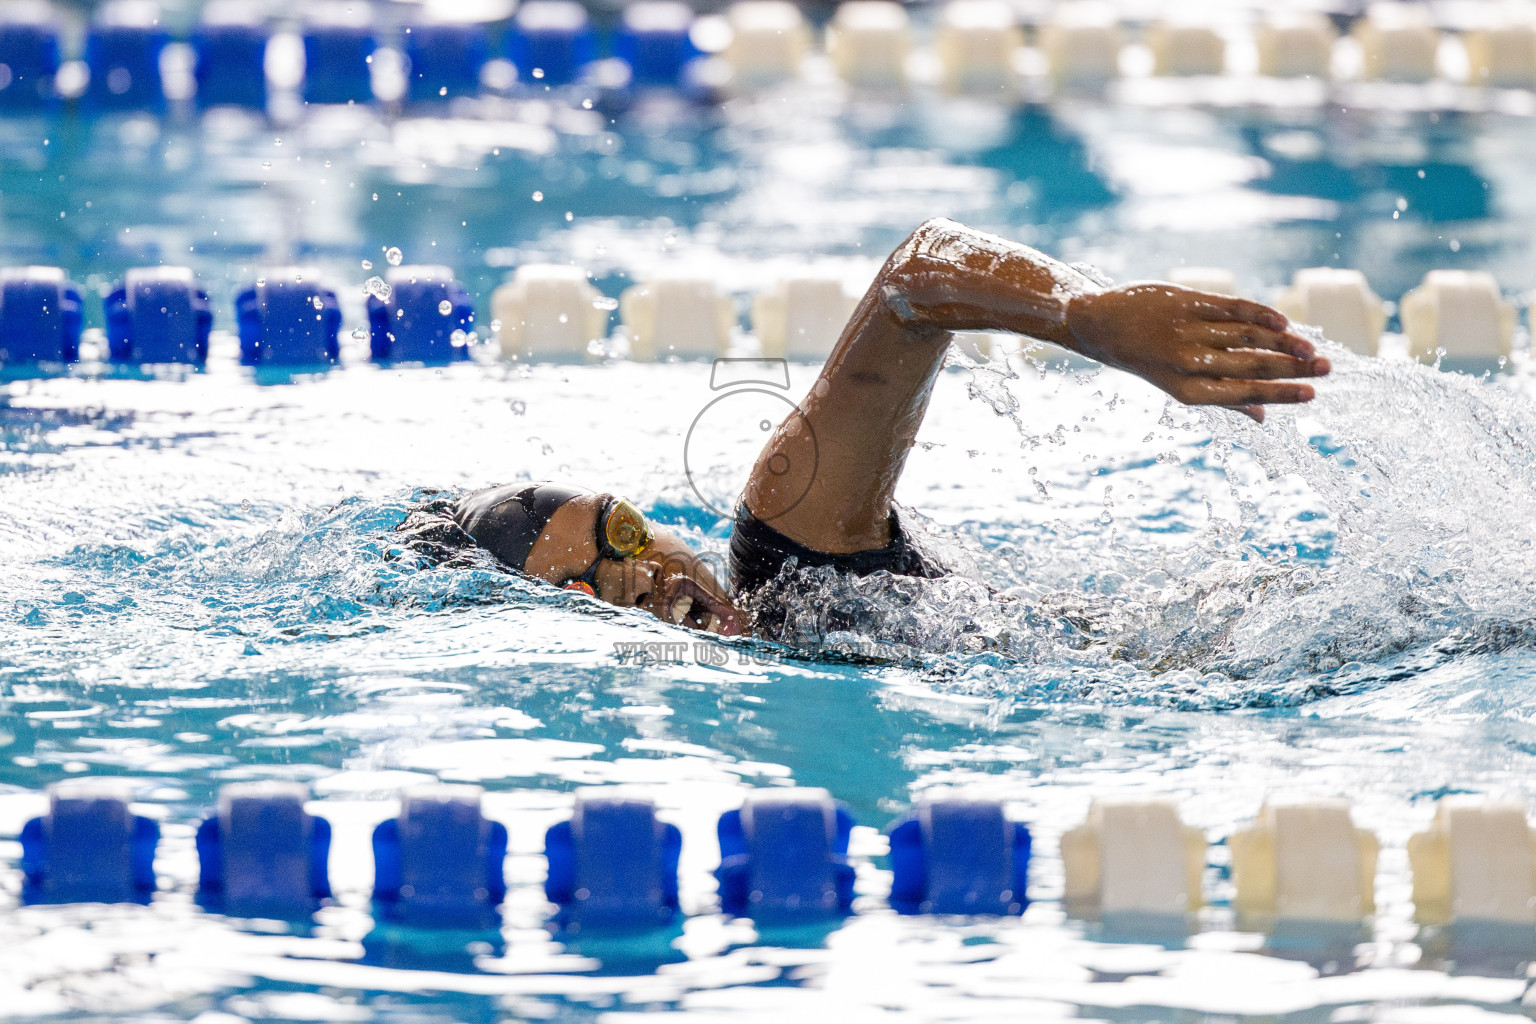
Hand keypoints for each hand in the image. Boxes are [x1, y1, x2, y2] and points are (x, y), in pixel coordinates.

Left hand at [1063, 283, 1329, 422]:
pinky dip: (1260, 314)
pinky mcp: (1185, 302)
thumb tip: (1263, 418)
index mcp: (1187, 390)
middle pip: (1251, 365)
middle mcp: (1187, 362)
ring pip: (1246, 336)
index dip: (1280, 394)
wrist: (1101, 325)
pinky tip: (1283, 322)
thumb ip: (1221, 399)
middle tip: (1328, 368)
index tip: (1313, 394)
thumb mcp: (1177, 386)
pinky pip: (1230, 307)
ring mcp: (1186, 331)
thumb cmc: (1147, 359)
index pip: (1243, 393)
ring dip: (1283, 342)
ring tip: (1311, 348)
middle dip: (1293, 368)